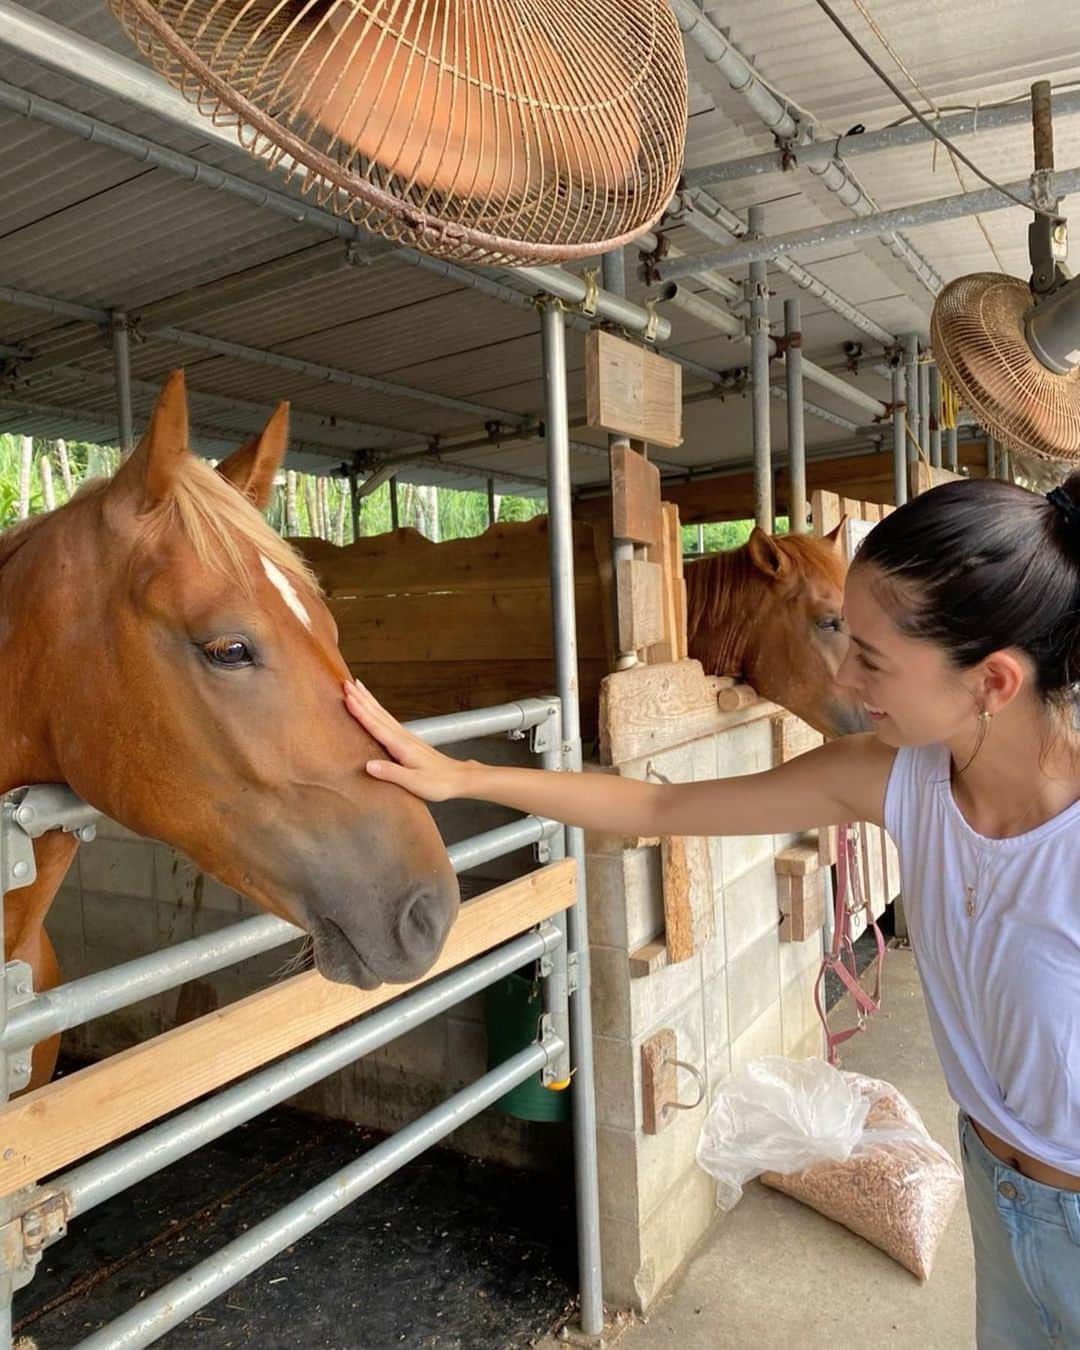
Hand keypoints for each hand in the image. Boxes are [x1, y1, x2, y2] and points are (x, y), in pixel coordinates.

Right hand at [343, 680, 466, 801]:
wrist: (459, 778)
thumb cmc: (439, 783)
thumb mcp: (414, 782)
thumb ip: (391, 773)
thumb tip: (368, 765)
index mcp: (401, 746)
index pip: (376, 725)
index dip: (360, 711)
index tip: (347, 697)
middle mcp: (402, 737)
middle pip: (377, 713)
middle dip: (360, 698)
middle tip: (346, 683)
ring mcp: (405, 736)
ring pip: (382, 713)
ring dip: (368, 699)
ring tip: (357, 686)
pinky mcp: (407, 740)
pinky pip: (387, 719)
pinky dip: (377, 710)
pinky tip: (374, 708)